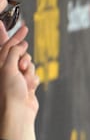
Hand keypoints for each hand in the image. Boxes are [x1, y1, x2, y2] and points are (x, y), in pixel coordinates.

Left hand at [0, 25, 38, 139]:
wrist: (18, 112)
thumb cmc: (8, 92)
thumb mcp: (7, 67)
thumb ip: (13, 53)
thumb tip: (21, 45)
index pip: (6, 45)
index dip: (15, 35)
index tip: (24, 28)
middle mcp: (6, 69)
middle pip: (20, 54)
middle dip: (23, 60)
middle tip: (20, 68)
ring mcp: (16, 76)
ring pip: (29, 64)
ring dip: (29, 72)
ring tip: (23, 83)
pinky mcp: (25, 84)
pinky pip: (34, 75)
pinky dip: (33, 80)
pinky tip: (28, 89)